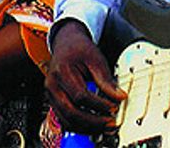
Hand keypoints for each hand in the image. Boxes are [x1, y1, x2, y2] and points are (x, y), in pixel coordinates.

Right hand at [45, 19, 126, 134]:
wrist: (66, 43)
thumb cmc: (80, 49)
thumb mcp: (96, 58)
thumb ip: (106, 79)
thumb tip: (119, 96)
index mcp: (62, 71)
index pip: (80, 95)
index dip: (98, 104)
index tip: (113, 107)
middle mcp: (52, 86)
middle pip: (70, 112)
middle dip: (92, 121)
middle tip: (110, 122)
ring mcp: (51, 96)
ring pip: (66, 120)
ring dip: (86, 127)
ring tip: (104, 125)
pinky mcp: (53, 102)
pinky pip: (65, 119)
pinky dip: (79, 125)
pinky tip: (93, 125)